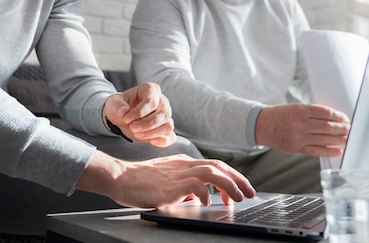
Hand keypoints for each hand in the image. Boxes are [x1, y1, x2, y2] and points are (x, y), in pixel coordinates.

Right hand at [77, 151, 255, 207]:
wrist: (119, 177)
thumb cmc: (137, 181)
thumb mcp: (164, 181)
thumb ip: (182, 187)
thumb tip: (196, 199)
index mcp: (182, 163)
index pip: (214, 165)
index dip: (231, 176)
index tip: (241, 188)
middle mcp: (183, 165)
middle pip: (218, 166)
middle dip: (238, 179)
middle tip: (249, 193)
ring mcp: (177, 173)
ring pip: (212, 173)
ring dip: (228, 185)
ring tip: (237, 199)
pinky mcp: (171, 185)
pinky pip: (196, 186)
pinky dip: (205, 195)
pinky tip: (206, 204)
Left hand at [103, 83, 175, 146]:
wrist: (123, 117)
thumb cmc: (121, 106)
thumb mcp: (114, 103)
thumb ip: (117, 105)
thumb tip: (123, 112)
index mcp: (151, 90)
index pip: (151, 100)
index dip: (140, 112)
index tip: (126, 119)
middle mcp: (162, 102)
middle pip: (163, 113)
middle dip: (147, 124)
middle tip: (132, 128)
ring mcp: (165, 116)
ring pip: (168, 125)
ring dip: (153, 133)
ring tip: (137, 134)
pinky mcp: (165, 129)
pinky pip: (171, 136)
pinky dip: (164, 141)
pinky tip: (152, 142)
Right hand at [255, 103, 349, 156]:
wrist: (261, 126)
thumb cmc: (279, 115)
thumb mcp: (294, 108)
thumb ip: (312, 113)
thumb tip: (333, 119)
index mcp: (299, 110)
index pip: (325, 113)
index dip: (338, 116)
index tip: (344, 118)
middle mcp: (299, 124)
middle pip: (327, 126)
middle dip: (341, 128)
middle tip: (349, 129)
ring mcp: (298, 137)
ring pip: (324, 139)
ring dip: (339, 139)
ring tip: (346, 139)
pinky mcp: (296, 148)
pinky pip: (316, 151)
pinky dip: (329, 151)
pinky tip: (337, 150)